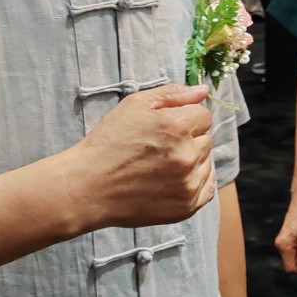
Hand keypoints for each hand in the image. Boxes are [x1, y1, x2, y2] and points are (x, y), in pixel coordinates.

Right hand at [69, 84, 215, 229]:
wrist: (88, 187)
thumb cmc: (109, 142)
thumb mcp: (134, 105)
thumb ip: (173, 94)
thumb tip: (203, 90)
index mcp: (177, 126)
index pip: (203, 116)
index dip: (185, 118)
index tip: (165, 128)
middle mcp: (187, 155)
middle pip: (205, 139)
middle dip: (188, 139)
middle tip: (159, 147)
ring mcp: (188, 184)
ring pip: (206, 163)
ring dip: (191, 161)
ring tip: (161, 166)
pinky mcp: (186, 206)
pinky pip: (207, 188)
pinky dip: (195, 182)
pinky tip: (173, 180)